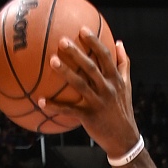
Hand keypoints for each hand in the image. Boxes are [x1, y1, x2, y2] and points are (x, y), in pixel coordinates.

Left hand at [39, 30, 138, 158]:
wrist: (124, 138)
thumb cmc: (122, 109)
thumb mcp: (127, 86)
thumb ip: (123, 64)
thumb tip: (119, 42)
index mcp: (115, 79)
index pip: (105, 56)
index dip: (94, 42)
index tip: (82, 29)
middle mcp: (107, 89)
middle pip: (90, 67)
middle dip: (77, 53)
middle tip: (62, 41)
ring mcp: (98, 102)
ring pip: (80, 85)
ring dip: (65, 72)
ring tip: (52, 61)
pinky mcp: (89, 117)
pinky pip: (69, 110)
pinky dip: (55, 106)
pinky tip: (41, 101)